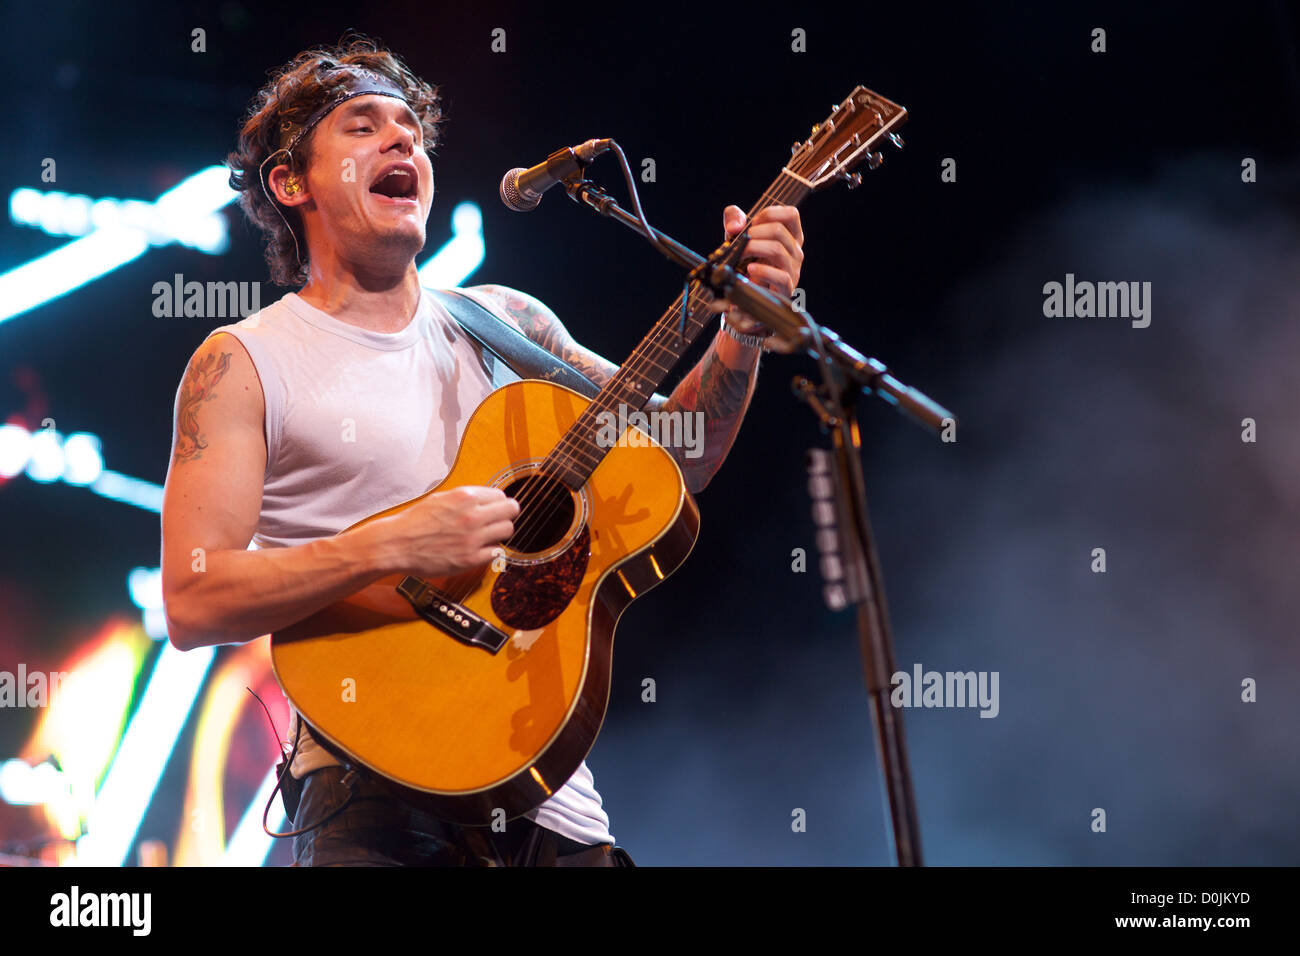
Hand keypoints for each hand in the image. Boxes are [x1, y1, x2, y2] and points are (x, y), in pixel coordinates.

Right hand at [376, 485, 518, 578]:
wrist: (396, 544)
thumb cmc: (415, 522)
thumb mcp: (441, 499)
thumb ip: (465, 499)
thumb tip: (486, 500)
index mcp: (464, 497)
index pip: (500, 495)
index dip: (499, 503)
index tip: (495, 509)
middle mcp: (472, 516)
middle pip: (511, 510)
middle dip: (506, 515)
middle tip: (499, 521)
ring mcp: (473, 538)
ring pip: (507, 530)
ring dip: (500, 533)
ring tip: (488, 536)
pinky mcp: (470, 559)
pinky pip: (497, 552)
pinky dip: (492, 551)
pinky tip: (481, 550)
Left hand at [717, 204, 804, 353]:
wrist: (747, 294)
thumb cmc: (747, 261)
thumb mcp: (739, 236)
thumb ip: (734, 220)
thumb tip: (734, 226)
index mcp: (789, 236)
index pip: (791, 214)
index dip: (771, 213)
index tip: (753, 222)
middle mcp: (795, 251)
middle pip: (779, 230)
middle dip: (754, 232)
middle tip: (740, 241)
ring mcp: (793, 269)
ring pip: (777, 249)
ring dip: (754, 248)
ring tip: (740, 254)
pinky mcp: (787, 288)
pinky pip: (780, 276)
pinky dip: (763, 271)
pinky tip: (750, 269)